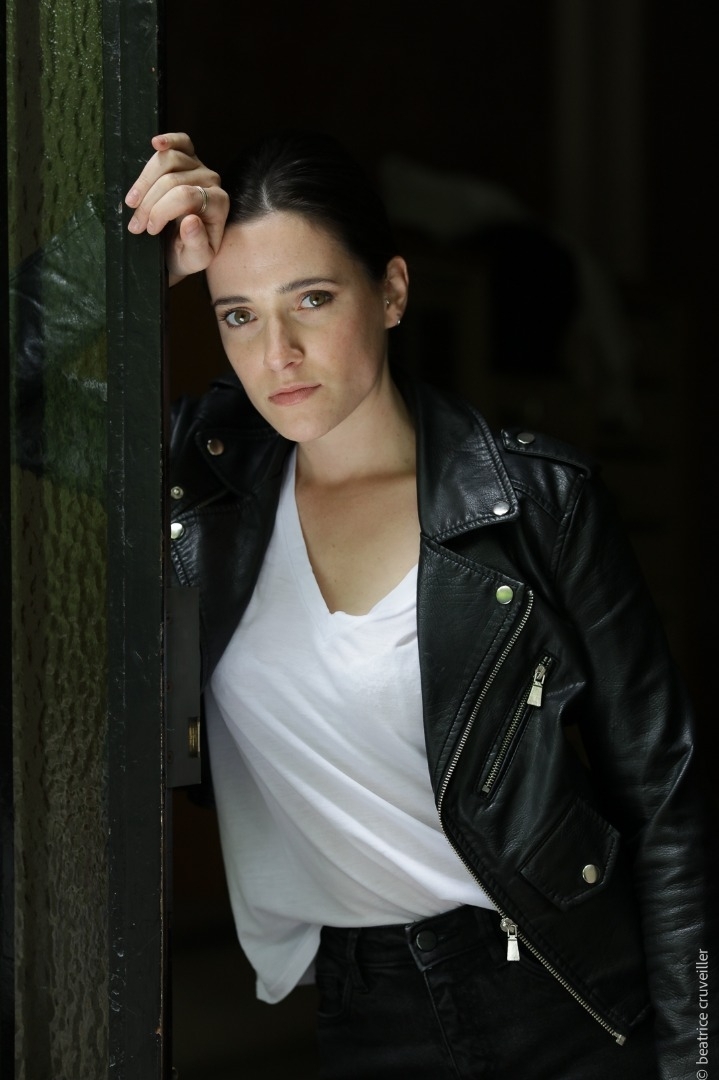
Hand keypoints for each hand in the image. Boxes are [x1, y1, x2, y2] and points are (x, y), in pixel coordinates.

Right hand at [125, 132, 229, 284]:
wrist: (181, 248)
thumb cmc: (188, 253)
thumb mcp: (195, 259)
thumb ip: (196, 244)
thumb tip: (190, 221)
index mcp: (219, 205)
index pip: (186, 197)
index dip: (162, 211)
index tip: (149, 230)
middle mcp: (212, 181)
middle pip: (173, 180)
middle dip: (149, 204)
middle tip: (136, 226)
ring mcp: (200, 166)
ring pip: (169, 160)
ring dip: (144, 182)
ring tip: (132, 204)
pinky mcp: (189, 157)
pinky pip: (180, 142)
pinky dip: (167, 140)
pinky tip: (155, 144)